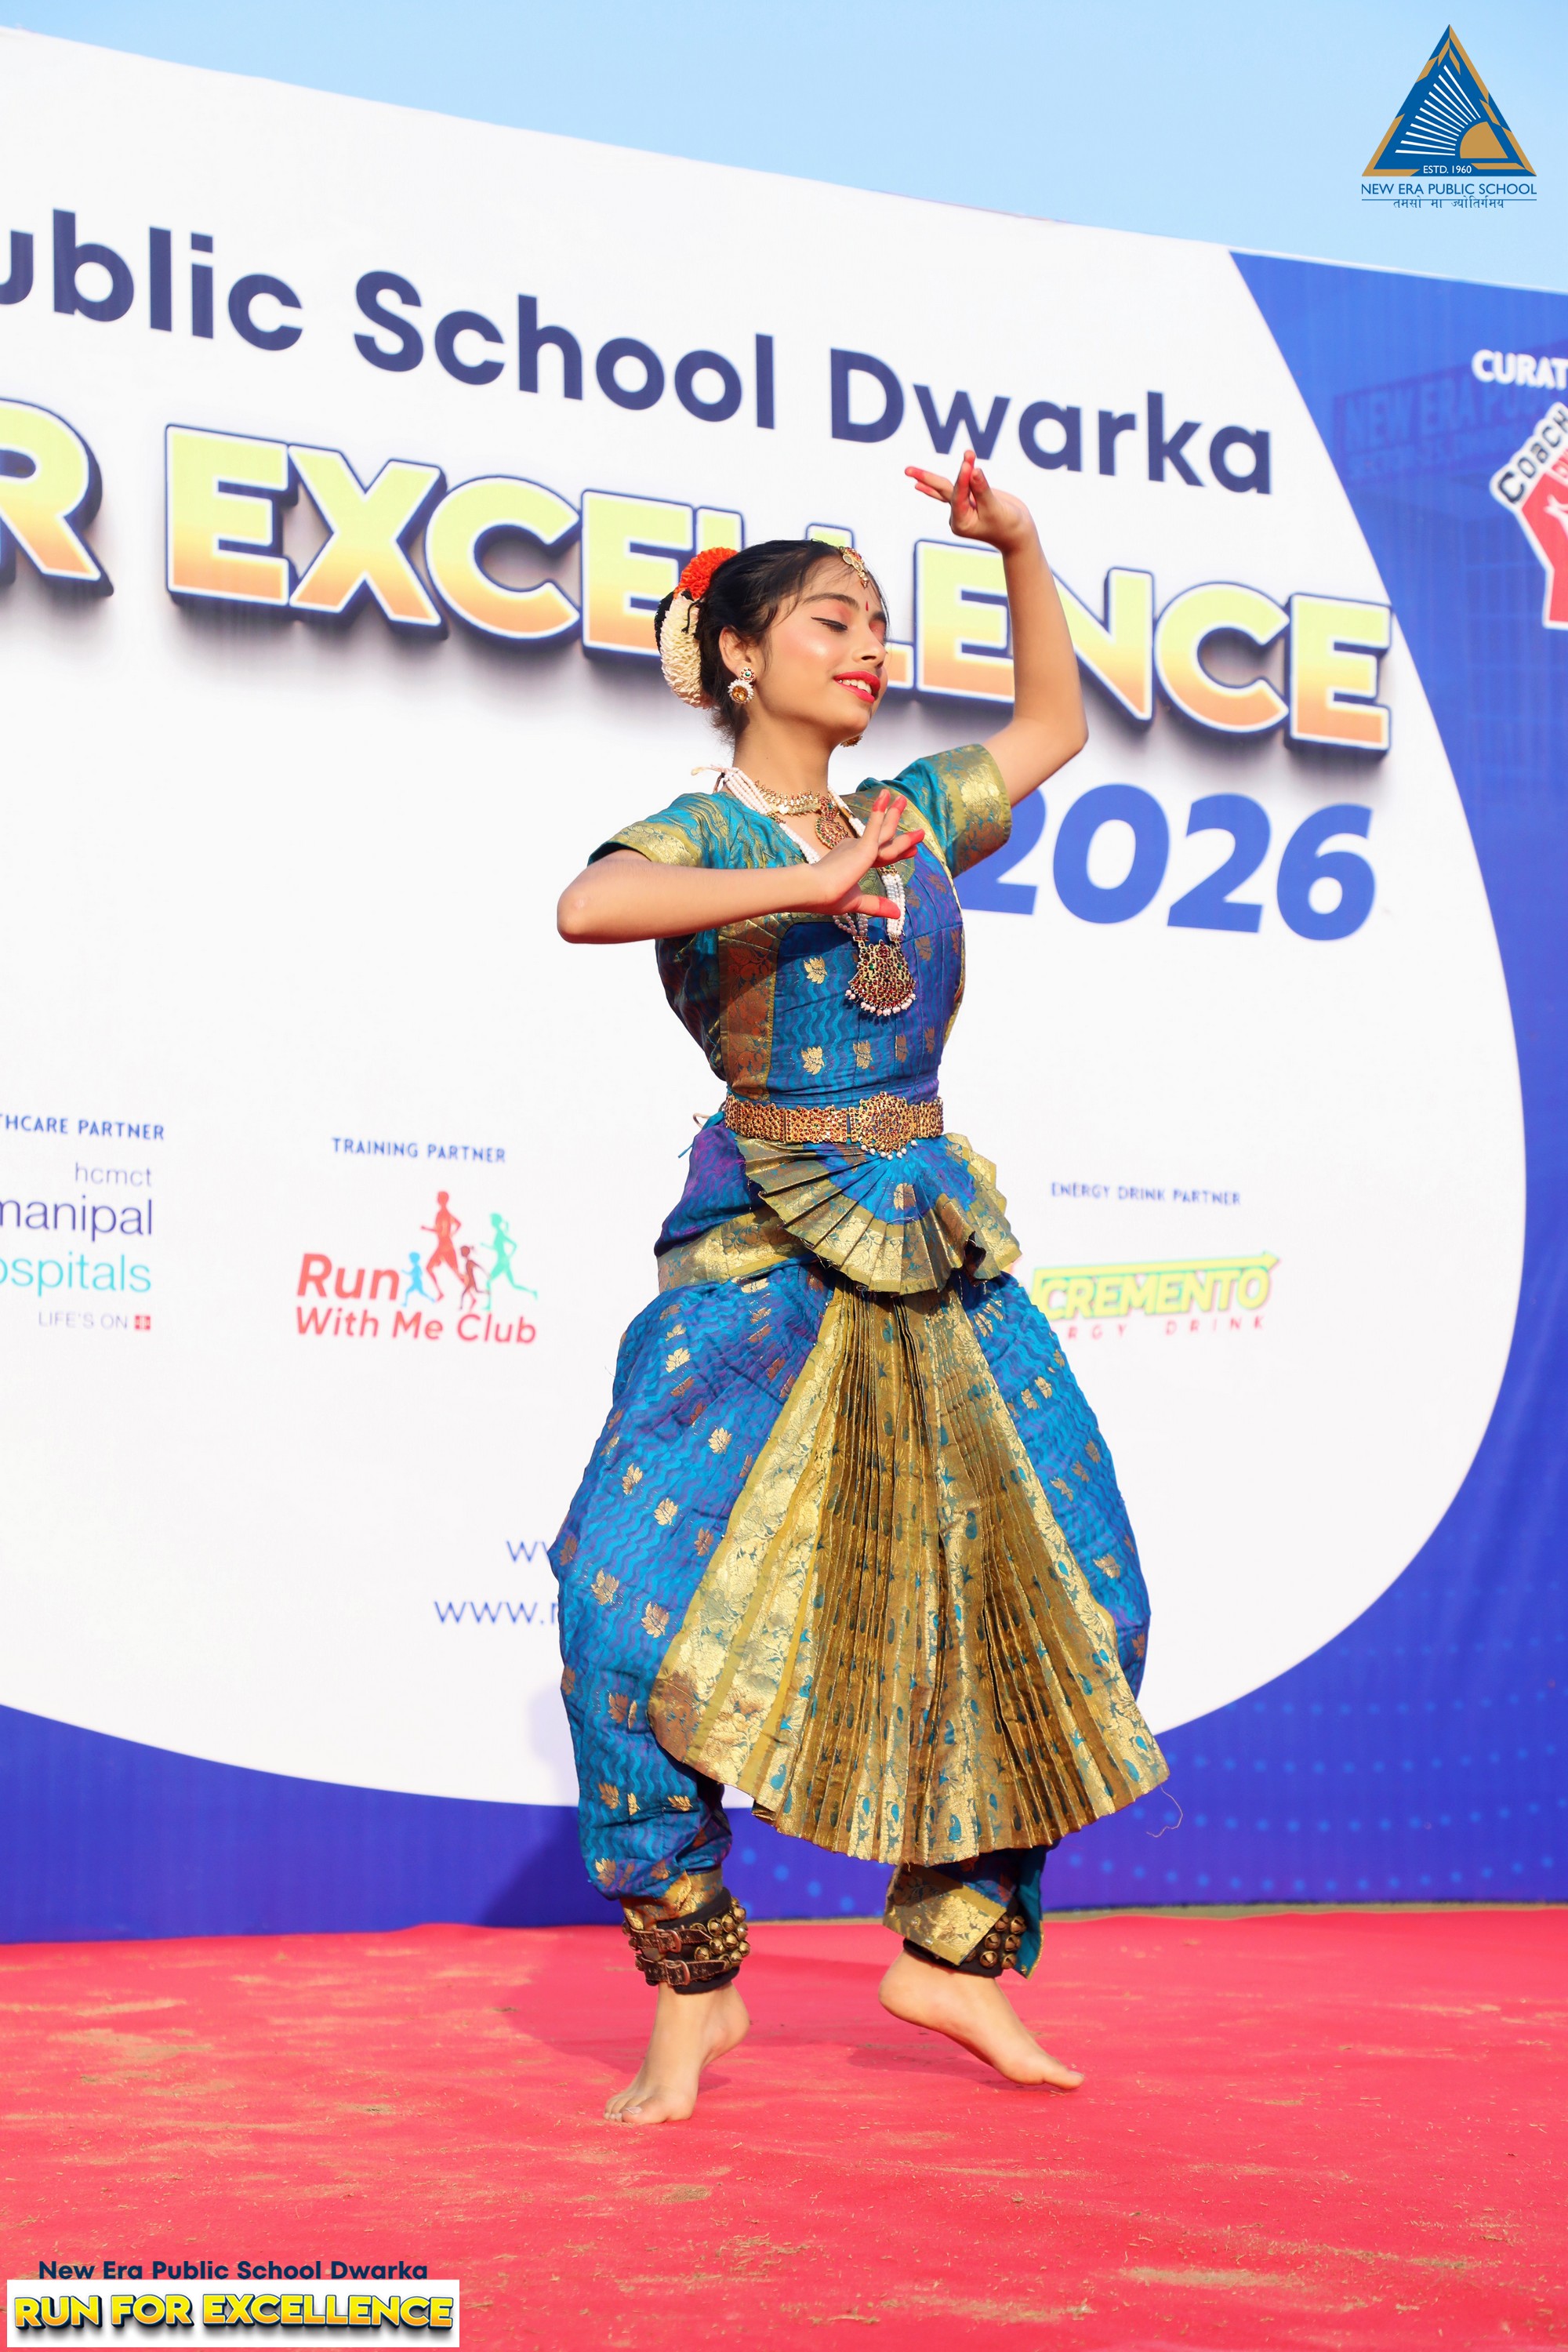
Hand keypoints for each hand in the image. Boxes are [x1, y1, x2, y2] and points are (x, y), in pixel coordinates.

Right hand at [807, 790, 923, 920]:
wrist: (813, 891)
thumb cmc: (827, 897)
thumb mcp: (857, 902)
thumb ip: (876, 905)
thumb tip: (897, 913)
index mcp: (854, 861)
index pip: (881, 855)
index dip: (898, 851)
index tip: (912, 849)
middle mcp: (856, 850)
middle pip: (885, 838)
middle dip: (900, 831)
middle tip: (918, 826)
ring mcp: (859, 847)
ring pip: (884, 830)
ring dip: (894, 814)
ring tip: (902, 799)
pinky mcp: (861, 846)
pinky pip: (874, 827)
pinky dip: (880, 813)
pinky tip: (885, 798)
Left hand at [906, 449, 1036, 556]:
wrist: (1018, 534)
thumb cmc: (1009, 525)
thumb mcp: (995, 508)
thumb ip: (982, 489)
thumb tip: (972, 469)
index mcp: (961, 522)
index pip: (958, 495)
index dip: (963, 478)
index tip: (969, 462)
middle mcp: (957, 516)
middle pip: (941, 492)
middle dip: (926, 479)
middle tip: (906, 470)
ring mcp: (961, 508)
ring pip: (946, 488)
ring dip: (933, 476)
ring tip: (909, 471)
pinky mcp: (968, 500)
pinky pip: (953, 488)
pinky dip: (941, 482)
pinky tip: (920, 484)